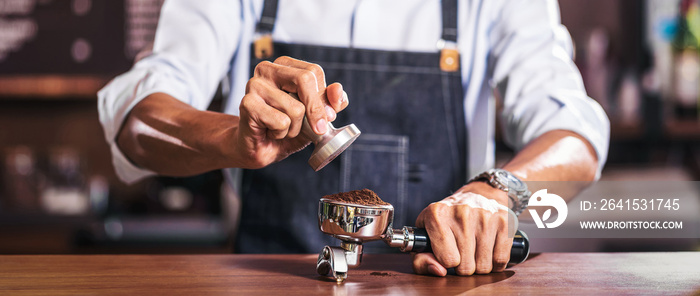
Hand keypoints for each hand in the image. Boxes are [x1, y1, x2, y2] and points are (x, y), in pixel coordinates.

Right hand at [234, 56, 348, 167]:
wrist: (260, 148)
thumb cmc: (285, 127)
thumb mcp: (314, 115)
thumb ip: (329, 101)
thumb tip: (337, 91)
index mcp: (284, 65)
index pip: (314, 71)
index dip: (325, 95)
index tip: (329, 115)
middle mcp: (267, 69)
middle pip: (305, 79)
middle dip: (316, 110)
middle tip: (319, 129)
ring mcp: (255, 85)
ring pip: (295, 107)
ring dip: (295, 127)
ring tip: (282, 129)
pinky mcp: (247, 104)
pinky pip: (281, 121)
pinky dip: (281, 133)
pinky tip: (270, 132)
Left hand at [412, 181, 514, 275]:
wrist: (478, 194)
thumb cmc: (448, 217)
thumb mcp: (426, 232)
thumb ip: (421, 257)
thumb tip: (439, 271)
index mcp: (437, 215)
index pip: (447, 260)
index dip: (447, 262)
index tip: (448, 253)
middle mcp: (461, 214)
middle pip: (466, 267)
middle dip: (463, 266)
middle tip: (462, 253)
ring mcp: (485, 217)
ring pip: (484, 267)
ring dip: (479, 265)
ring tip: (475, 251)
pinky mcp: (504, 222)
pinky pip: (501, 260)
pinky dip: (495, 262)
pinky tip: (489, 250)